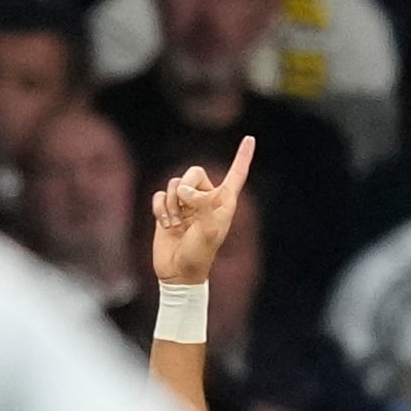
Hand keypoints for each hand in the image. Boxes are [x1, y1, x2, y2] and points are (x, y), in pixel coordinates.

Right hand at [151, 136, 254, 284]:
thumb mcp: (208, 230)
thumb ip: (202, 205)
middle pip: (194, 172)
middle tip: (185, 206)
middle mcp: (206, 199)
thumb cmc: (199, 254)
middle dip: (185, 187)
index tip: (249, 138)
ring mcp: (186, 204)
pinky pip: (160, 194)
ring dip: (171, 204)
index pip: (236, 174)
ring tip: (176, 224)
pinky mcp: (168, 209)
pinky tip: (165, 224)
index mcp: (224, 202)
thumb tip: (184, 189)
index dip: (243, 156)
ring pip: (174, 183)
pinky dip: (160, 208)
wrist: (178, 272)